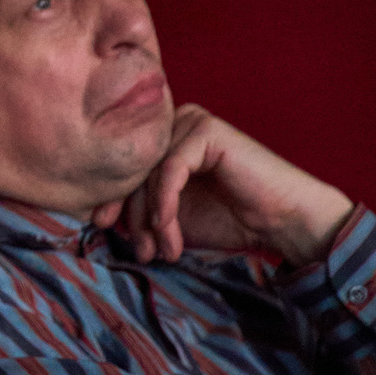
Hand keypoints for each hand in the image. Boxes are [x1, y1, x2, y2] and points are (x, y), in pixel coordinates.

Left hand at [91, 104, 353, 265]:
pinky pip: (169, 171)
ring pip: (148, 174)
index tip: (103, 231)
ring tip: (163, 250)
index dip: (110, 201)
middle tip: (140, 251)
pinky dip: (165, 205)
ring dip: (152, 219)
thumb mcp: (171, 218)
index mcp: (162, 142)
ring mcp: (190, 123)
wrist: (283, 222)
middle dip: (132, 217)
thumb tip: (93, 215)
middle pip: (132, 172)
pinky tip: (169, 231)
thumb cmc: (229, 220)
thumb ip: (138, 209)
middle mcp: (173, 126)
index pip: (123, 170)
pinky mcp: (207, 130)